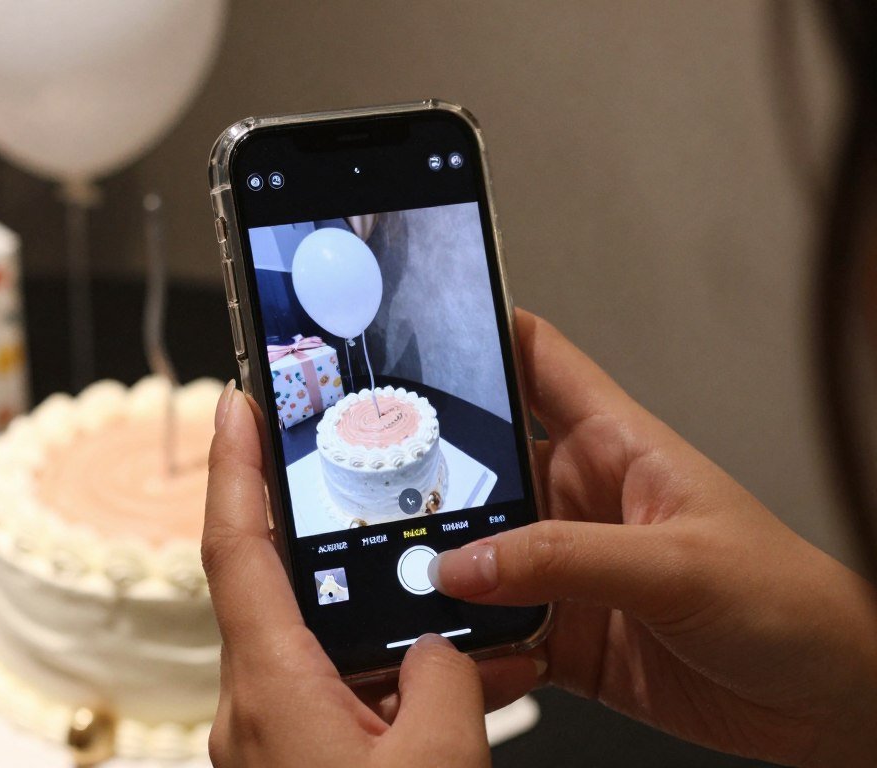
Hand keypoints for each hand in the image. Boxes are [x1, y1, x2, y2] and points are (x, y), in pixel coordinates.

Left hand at [202, 382, 537, 766]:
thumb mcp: (440, 762)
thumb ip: (447, 678)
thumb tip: (440, 647)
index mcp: (274, 689)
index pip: (236, 547)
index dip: (233, 465)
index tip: (236, 404)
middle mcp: (258, 708)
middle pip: (292, 589)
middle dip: (349, 542)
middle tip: (389, 499)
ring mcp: (277, 738)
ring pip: (332, 647)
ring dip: (398, 630)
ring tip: (475, 633)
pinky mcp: (302, 761)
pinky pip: (347, 695)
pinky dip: (400, 682)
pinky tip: (465, 690)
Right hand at [429, 309, 876, 766]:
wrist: (825, 701)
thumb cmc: (787, 601)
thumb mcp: (677, 566)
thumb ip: (566, 560)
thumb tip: (466, 563)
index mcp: (615, 446)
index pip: (538, 361)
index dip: (482, 332)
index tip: (418, 328)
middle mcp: (581, 500)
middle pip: (484, 462)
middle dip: (432, 472)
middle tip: (379, 487)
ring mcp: (567, 567)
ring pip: (478, 551)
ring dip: (444, 565)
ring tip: (404, 574)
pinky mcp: (564, 631)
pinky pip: (495, 626)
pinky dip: (470, 637)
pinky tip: (455, 642)